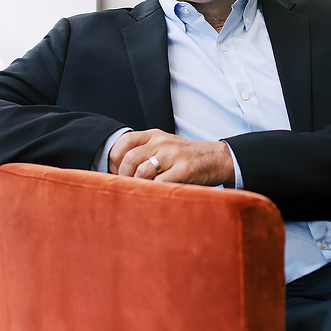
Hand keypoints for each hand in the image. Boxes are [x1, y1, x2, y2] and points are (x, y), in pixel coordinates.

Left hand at [109, 129, 234, 185]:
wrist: (217, 158)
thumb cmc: (187, 157)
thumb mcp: (165, 146)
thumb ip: (144, 152)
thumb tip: (118, 170)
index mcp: (155, 135)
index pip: (124, 141)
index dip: (114, 158)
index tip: (114, 171)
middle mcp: (162, 142)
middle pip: (130, 159)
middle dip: (123, 176)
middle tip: (125, 187)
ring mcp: (173, 155)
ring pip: (142, 171)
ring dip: (137, 185)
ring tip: (138, 192)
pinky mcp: (184, 169)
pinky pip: (160, 182)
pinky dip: (153, 191)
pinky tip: (153, 195)